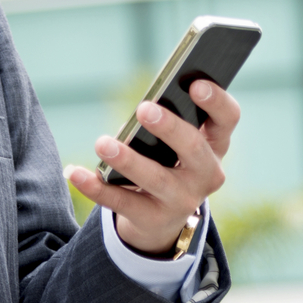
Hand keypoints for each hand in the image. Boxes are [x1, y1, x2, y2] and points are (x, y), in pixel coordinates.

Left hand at [62, 80, 239, 255]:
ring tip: (102, 143)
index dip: (216, 101)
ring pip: (156, 179)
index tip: (195, 84)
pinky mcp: (153, 219)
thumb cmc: (168, 160)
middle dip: (170, 128)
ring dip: (128, 160)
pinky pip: (121, 202)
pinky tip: (75, 172)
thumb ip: (168, 121)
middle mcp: (206, 174)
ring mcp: (182, 200)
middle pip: (194, 149)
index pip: (228, 119)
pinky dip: (96, 187)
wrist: (162, 218)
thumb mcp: (176, 142)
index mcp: (215, 144)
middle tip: (144, 109)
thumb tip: (141, 109)